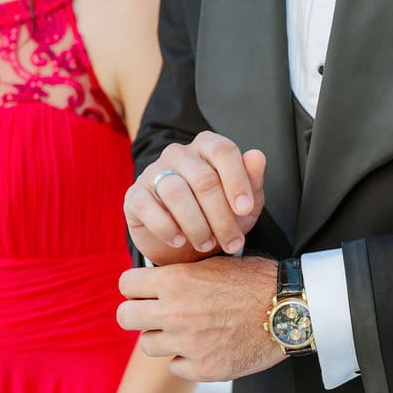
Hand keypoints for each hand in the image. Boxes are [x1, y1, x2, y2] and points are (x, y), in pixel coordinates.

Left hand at [117, 255, 285, 381]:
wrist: (291, 310)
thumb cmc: (257, 282)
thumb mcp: (214, 264)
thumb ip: (180, 274)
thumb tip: (155, 280)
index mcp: (176, 281)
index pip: (126, 285)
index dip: (135, 288)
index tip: (145, 292)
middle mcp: (175, 313)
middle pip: (125, 318)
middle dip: (138, 315)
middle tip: (155, 315)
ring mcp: (188, 344)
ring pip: (148, 345)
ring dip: (163, 339)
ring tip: (186, 332)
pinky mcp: (203, 369)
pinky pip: (175, 367)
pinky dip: (187, 360)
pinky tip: (206, 348)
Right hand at [125, 133, 265, 263]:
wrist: (185, 244)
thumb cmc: (218, 217)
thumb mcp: (244, 204)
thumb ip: (253, 180)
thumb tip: (257, 156)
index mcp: (207, 147)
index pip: (223, 150)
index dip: (237, 181)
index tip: (245, 210)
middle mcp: (179, 154)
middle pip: (203, 178)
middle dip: (222, 217)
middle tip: (232, 243)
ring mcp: (153, 173)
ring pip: (175, 191)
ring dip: (196, 225)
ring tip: (207, 245)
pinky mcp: (135, 196)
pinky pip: (147, 207)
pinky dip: (167, 228)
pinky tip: (180, 241)